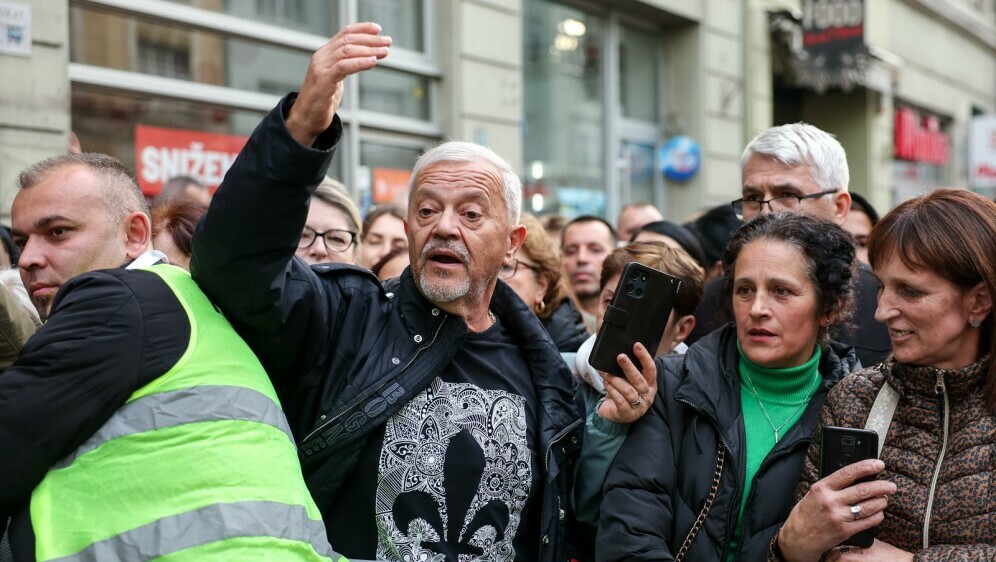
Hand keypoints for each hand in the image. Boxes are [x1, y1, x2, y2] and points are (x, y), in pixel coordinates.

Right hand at [287, 22, 390, 145]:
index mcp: (325, 54)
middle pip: (348, 40)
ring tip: (384, 51)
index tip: (378, 29)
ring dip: (369, 50)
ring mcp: (320, 67)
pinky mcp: (323, 79)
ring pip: (347, 51)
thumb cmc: (323, 100)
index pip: (344, 33)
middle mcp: (321, 56)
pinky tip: (373, 62)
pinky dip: (360, 62)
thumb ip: (347, 65)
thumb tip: (368, 58)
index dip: (362, 29)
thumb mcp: (337, 78)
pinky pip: (343, 66)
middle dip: (370, 40)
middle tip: (388, 41)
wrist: (306, 117)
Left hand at [597, 342, 656, 423]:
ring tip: (605, 373)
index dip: (644, 357)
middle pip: (639, 380)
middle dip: (629, 367)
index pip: (651, 369)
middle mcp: (647, 395)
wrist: (614, 412)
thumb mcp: (628, 380)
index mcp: (650, 384)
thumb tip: (620, 352)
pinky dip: (612, 391)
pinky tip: (606, 384)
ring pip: (629, 391)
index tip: (636, 345)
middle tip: (620, 357)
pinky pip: (620, 401)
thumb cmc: (623, 393)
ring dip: (615, 379)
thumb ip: (627, 369)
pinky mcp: (627, 413)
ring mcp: (639, 406)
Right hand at [777, 459, 896, 561]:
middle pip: (863, 490)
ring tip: (884, 499)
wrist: (799, 537)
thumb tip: (856, 477)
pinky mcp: (845, 531)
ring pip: (868, 506)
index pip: (848, 473)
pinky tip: (878, 512)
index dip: (866, 467)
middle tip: (891, 486)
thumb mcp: (814, 493)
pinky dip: (877, 516)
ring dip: (881, 502)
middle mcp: (831, 501)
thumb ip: (833, 485)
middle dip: (882, 486)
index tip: (879, 464)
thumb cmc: (807, 512)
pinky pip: (868, 522)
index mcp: (822, 488)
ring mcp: (839, 517)